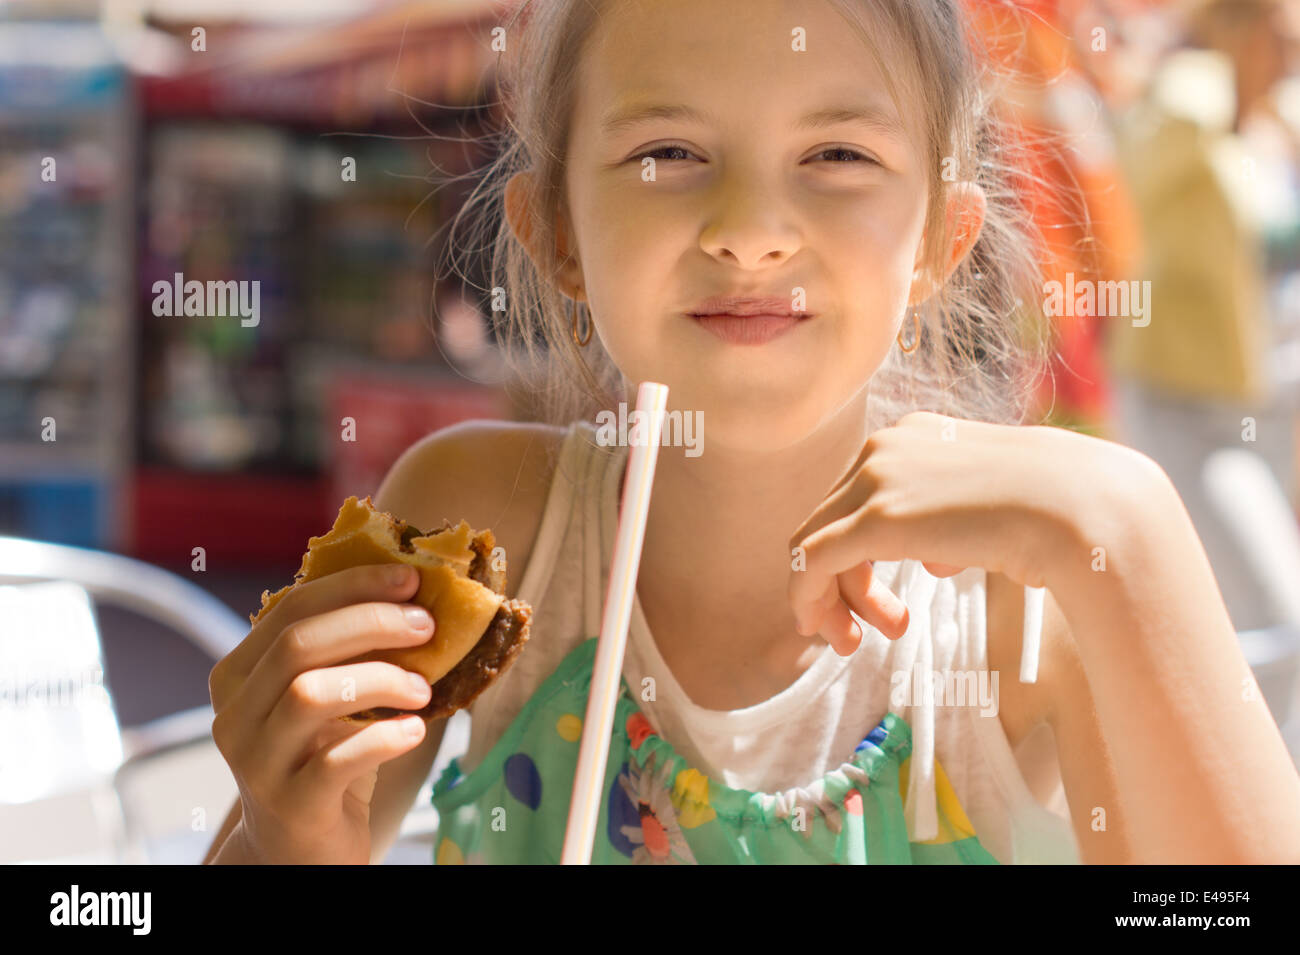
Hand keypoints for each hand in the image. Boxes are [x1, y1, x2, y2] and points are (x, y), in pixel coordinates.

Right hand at [208, 563, 437, 864]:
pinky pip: (337, 760)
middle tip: (427, 626)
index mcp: (239, 675)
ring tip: (423, 689)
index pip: (291, 607)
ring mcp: (256, 762)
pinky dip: (385, 738)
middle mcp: (235, 715)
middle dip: (373, 623)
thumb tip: (415, 594)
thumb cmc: (323, 762)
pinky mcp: (289, 804)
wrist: (296, 852)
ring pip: (311, 694)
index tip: (411, 579)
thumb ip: (347, 653)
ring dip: (380, 679)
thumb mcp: (328, 702)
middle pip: (299, 644)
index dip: (355, 586)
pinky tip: (414, 731)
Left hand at [787, 411, 1081, 655]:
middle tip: (864, 634)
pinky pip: (813, 560)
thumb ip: (951, 525)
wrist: (1082, 506)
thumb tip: (932, 561)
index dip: (855, 557)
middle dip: (842, 585)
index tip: (881, 605)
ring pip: (816, 543)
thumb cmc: (1058, 510)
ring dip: (829, 599)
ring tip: (856, 642)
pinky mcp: (875, 519)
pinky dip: (807, 597)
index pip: (856, 499)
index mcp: (911, 435)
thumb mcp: (990, 507)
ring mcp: (876, 480)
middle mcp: (885, 447)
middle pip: (831, 521)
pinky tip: (820, 629)